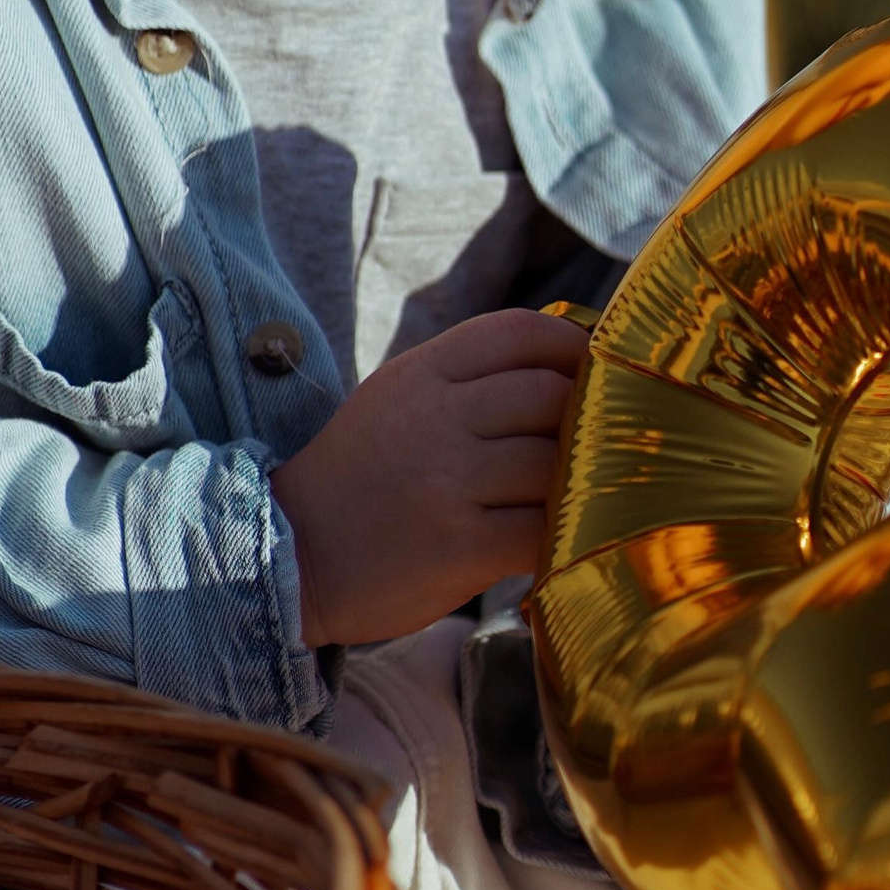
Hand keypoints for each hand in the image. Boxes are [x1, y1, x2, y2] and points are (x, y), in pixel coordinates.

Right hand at [270, 307, 591, 648]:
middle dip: (584, 421)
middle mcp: (434, 418)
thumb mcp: (396, 401)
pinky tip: (558, 546)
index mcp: (421, 374)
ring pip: (555, 465)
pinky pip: (543, 532)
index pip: (519, 332)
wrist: (291, 557)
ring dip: (578, 486)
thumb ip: (467, 379)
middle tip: (595, 449)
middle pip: (549, 396)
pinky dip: (563, 540)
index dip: (573, 346)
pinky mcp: (460, 547)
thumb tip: (568, 363)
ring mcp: (447, 482)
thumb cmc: (360, 479)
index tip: (598, 372)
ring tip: (577, 501)